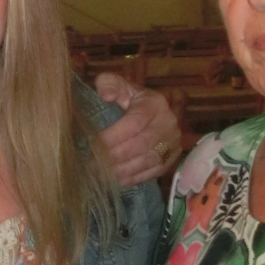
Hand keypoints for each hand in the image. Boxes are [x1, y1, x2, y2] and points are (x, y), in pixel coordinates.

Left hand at [94, 73, 180, 187]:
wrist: (154, 113)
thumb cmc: (130, 100)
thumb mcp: (119, 85)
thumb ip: (109, 84)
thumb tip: (106, 95)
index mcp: (155, 104)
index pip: (134, 122)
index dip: (113, 136)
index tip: (93, 145)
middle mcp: (168, 124)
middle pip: (140, 144)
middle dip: (114, 157)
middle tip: (92, 165)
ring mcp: (172, 144)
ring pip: (146, 161)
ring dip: (121, 171)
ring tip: (100, 176)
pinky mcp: (171, 160)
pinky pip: (152, 172)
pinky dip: (132, 178)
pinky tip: (115, 181)